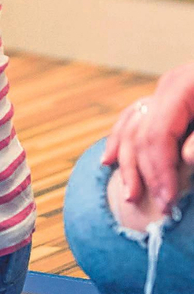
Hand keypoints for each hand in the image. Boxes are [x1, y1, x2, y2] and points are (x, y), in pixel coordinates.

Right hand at [103, 61, 193, 214]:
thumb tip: (184, 160)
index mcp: (182, 87)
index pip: (158, 134)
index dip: (160, 170)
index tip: (168, 200)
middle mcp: (166, 88)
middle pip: (141, 134)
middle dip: (146, 174)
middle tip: (160, 206)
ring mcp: (163, 92)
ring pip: (131, 130)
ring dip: (129, 165)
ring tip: (130, 196)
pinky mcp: (165, 100)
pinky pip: (133, 121)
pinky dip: (120, 142)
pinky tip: (109, 161)